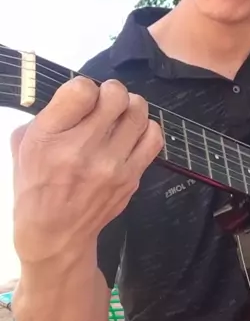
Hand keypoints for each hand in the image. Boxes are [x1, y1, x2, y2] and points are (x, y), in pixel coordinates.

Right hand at [12, 77, 162, 263]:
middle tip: (105, 102)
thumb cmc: (37, 184)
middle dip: (111, 92)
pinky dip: (145, 129)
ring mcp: (111, 165)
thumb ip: (49, 114)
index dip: (85, 87)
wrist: (55, 234)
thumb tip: (79, 94)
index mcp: (49, 137)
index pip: (82, 89)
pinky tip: (132, 134)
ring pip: (138, 112)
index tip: (82, 99)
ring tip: (120, 116)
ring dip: (130, 107)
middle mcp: (82, 150)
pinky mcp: (131, 178)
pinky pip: (153, 138)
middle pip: (116, 96)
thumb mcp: (24, 145)